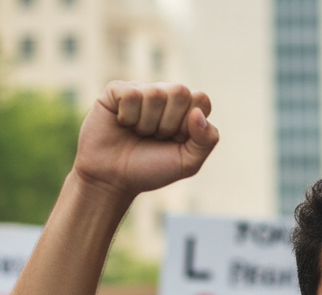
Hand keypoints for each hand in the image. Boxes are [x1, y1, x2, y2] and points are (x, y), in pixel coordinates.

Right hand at [73, 82, 218, 199]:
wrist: (114, 178)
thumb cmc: (151, 169)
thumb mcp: (187, 163)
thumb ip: (206, 141)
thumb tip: (198, 113)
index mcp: (184, 110)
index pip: (201, 100)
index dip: (190, 124)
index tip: (177, 140)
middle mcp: (164, 95)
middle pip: (180, 91)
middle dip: (169, 123)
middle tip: (156, 137)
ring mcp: (140, 90)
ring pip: (155, 94)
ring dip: (147, 124)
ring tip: (138, 133)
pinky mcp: (117, 90)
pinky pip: (131, 95)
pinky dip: (128, 117)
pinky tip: (123, 124)